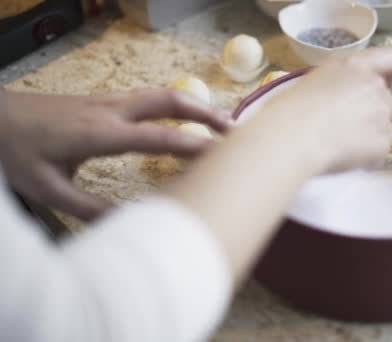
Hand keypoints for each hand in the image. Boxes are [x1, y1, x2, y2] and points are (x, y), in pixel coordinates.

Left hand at [0, 89, 228, 220]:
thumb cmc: (16, 152)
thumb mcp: (48, 190)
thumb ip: (90, 210)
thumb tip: (130, 225)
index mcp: (100, 134)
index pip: (159, 137)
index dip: (194, 145)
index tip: (224, 154)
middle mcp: (111, 111)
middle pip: (169, 102)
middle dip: (205, 113)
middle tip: (235, 129)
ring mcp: (107, 102)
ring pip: (161, 95)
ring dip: (194, 105)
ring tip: (220, 121)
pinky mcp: (102, 102)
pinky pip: (149, 98)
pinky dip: (175, 105)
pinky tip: (182, 118)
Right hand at [258, 48, 391, 172]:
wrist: (290, 139)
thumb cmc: (290, 109)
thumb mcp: (315, 78)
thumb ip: (341, 80)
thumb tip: (347, 95)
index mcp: (356, 65)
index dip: (389, 72)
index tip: (380, 83)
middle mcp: (374, 86)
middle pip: (386, 99)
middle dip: (371, 111)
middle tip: (343, 124)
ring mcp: (381, 115)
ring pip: (382, 127)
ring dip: (368, 135)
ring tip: (338, 144)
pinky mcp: (382, 144)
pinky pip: (378, 152)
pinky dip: (365, 158)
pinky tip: (341, 157)